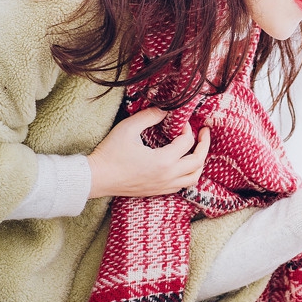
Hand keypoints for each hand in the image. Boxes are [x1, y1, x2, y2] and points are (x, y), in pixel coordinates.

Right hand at [87, 107, 209, 198]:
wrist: (97, 178)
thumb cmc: (110, 153)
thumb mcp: (129, 127)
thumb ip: (149, 116)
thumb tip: (165, 110)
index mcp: (163, 161)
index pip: (187, 143)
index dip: (187, 129)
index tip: (180, 122)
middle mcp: (167, 176)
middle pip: (198, 162)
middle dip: (204, 145)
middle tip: (204, 132)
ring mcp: (163, 186)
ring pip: (193, 178)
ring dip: (199, 162)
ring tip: (197, 149)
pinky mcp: (158, 191)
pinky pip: (182, 185)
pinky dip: (188, 174)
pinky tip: (182, 163)